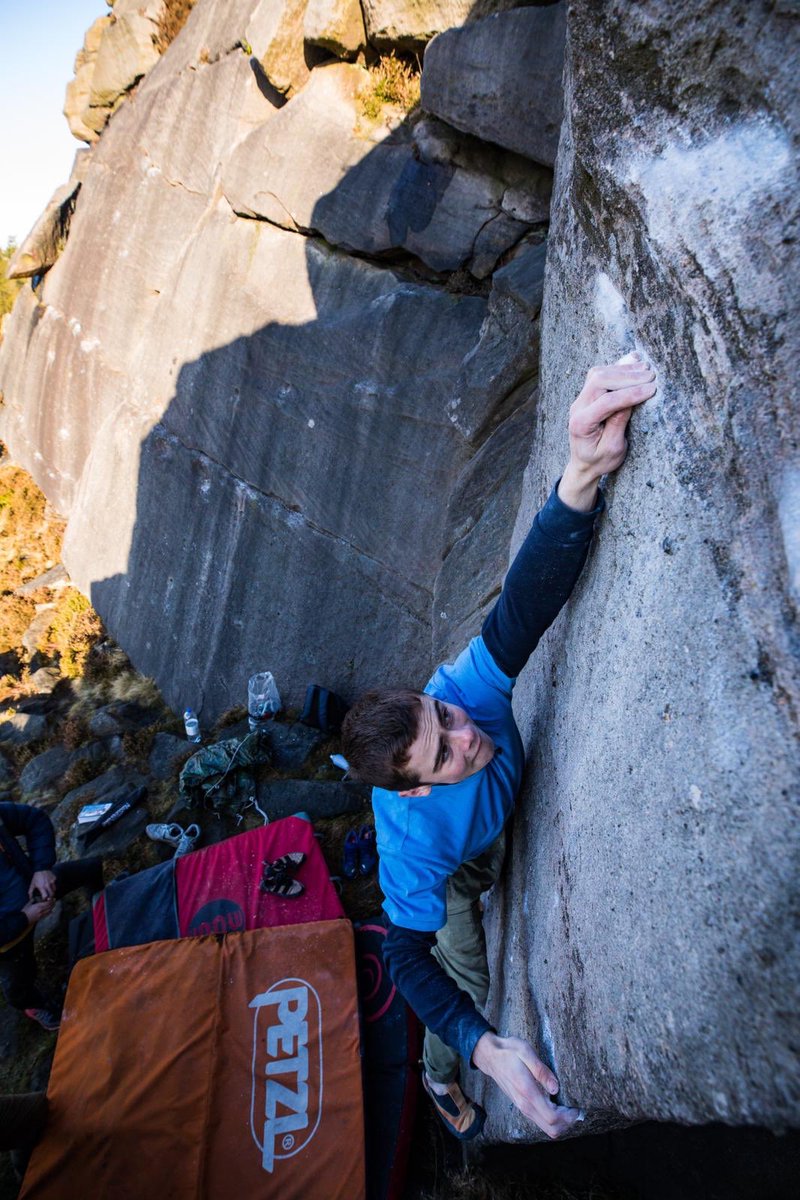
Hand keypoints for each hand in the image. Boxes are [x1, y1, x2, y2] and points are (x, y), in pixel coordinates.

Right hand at [22, 897, 54, 925]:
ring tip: (53, 904)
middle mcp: (41, 910)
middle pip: (50, 906)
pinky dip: (50, 912)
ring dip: (52, 907)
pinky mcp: (40, 918)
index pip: (48, 903)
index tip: (53, 898)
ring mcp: (41, 915)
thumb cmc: (25, 912)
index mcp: (39, 906)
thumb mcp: (28, 904)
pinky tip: (51, 911)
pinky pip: (47, 915)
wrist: (23, 920)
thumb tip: (34, 898)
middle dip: (53, 903)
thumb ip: (32, 901)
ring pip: (49, 910)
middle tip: (54, 900)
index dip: (51, 900)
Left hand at [29, 870, 56, 900]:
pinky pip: (55, 884)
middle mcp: (48, 885)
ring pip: (54, 889)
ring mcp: (52, 881)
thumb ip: (31, 892)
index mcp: (42, 887)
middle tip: (49, 898)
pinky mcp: (54, 878)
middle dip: (50, 897)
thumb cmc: (36, 877)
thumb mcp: (32, 884)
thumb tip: (30, 898)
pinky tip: (50, 884)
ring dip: (52, 892)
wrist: (42, 868)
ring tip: (50, 892)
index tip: (44, 899)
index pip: (45, 896)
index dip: (45, 899)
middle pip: (52, 894)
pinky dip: (53, 885)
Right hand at [473, 1031, 582, 1139]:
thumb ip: (541, 1071)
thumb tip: (556, 1088)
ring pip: (546, 1128)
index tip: (576, 1107)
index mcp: (527, 1092)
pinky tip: (557, 1105)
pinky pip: (541, 1121)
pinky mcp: (523, 1107)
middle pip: (551, 1129)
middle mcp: (525, 1105)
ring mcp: (523, 1108)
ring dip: (561, 1122)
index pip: (551, 1117)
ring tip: (568, 1107)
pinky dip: (552, 1119)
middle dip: (567, 1123)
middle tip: (574, 1109)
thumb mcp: (526, 1052)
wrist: (491, 1057)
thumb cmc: (509, 1052)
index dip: (568, 1116)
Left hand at [558, 352, 656, 511]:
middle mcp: (577, 407)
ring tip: (647, 369)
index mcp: (581, 423)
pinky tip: (634, 360)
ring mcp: (581, 398)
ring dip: (624, 370)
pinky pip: (600, 374)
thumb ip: (618, 424)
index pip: (606, 402)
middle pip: (599, 381)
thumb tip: (631, 400)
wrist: (584, 463)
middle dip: (627, 377)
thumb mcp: (613, 450)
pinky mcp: (588, 393)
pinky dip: (618, 367)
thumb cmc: (599, 460)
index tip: (652, 390)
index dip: (630, 394)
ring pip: (599, 374)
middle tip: (652, 377)